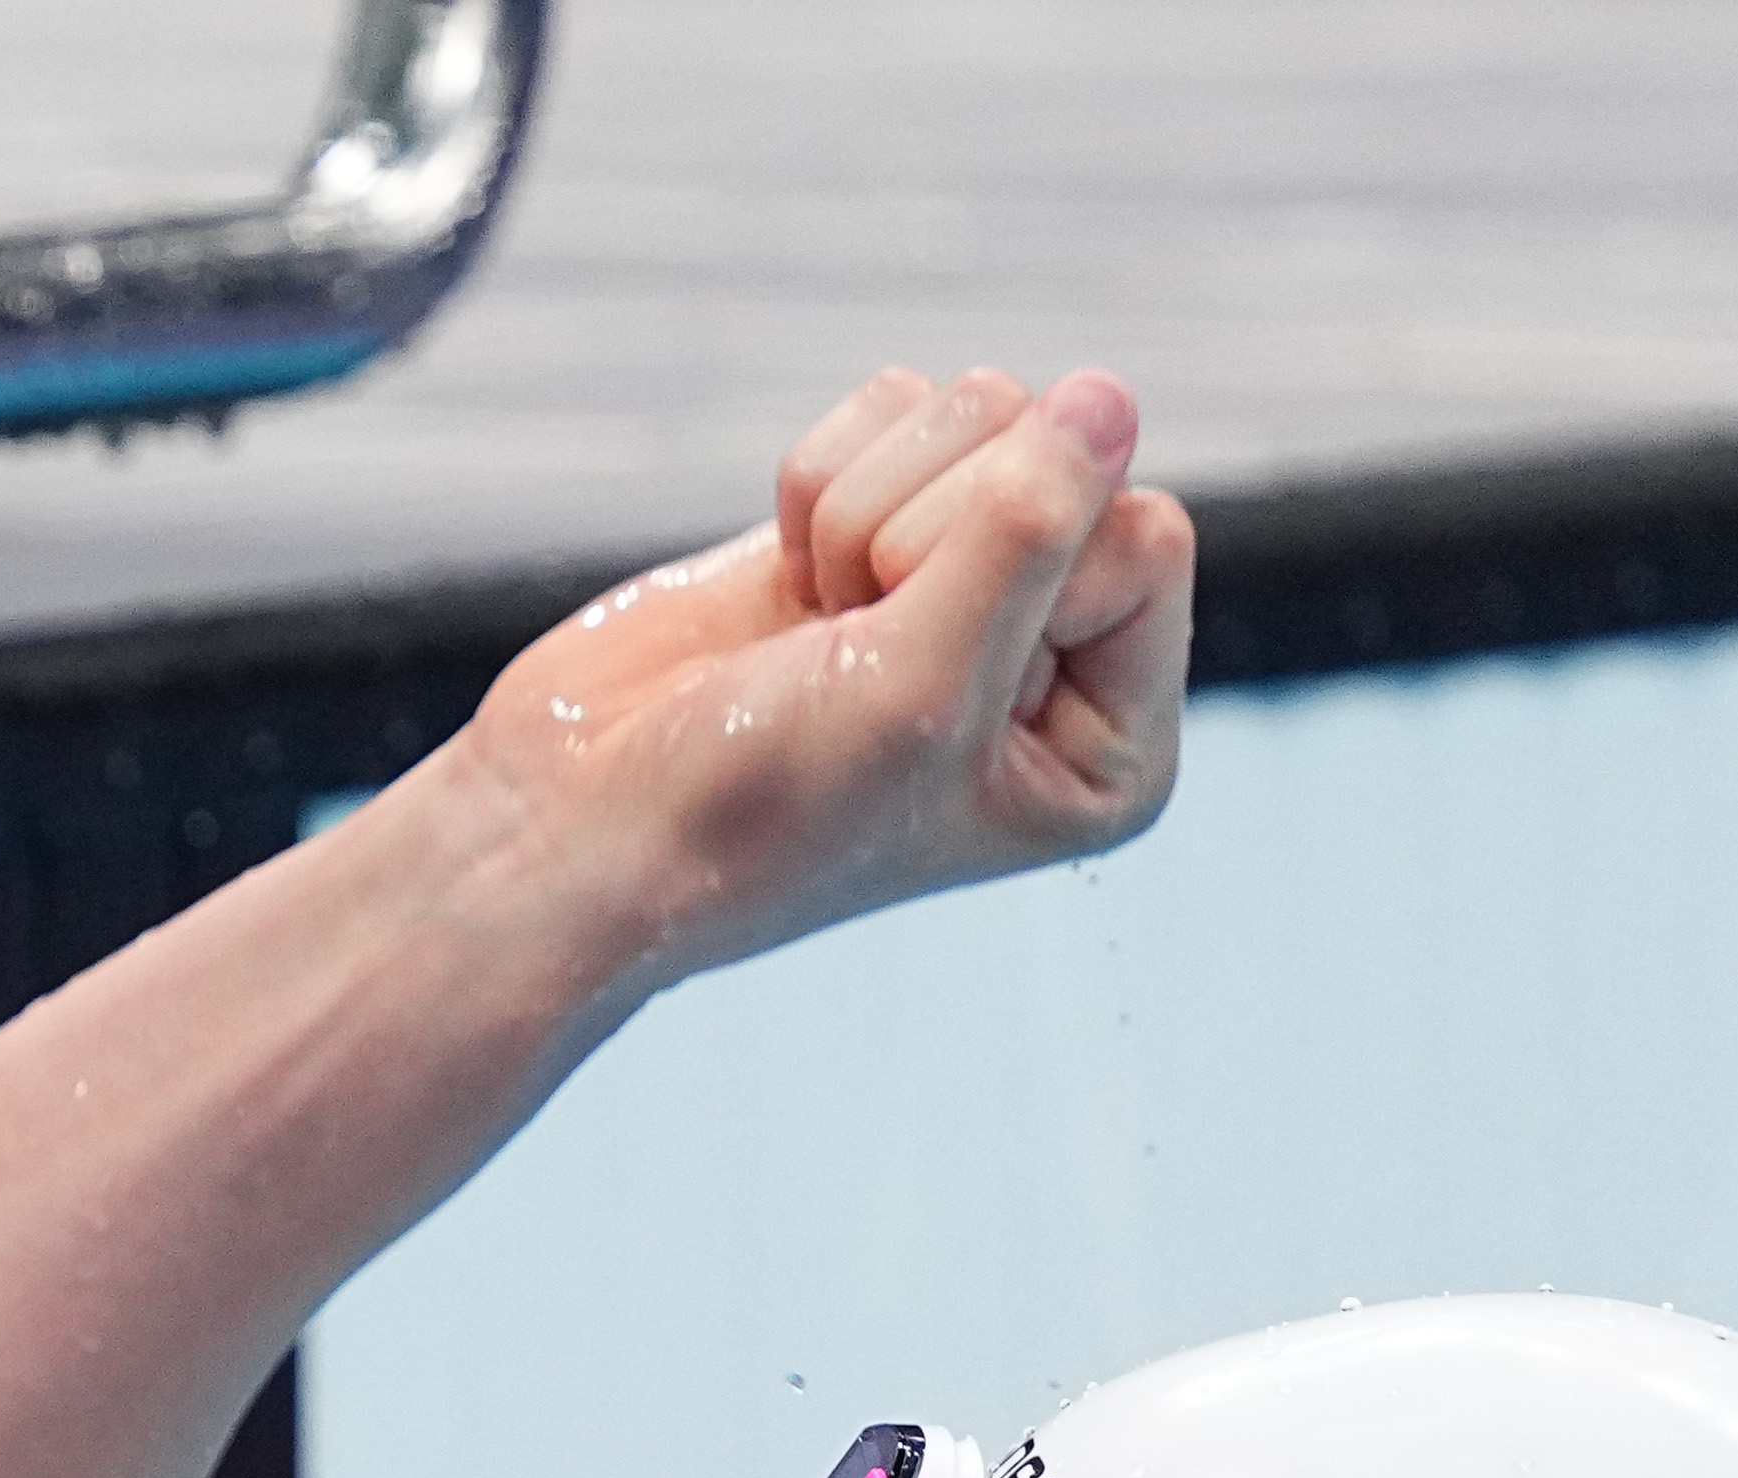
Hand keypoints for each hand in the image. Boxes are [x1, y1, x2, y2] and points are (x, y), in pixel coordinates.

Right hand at [465, 365, 1194, 988]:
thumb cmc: (763, 808)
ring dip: (864, 514)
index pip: (1146, 533)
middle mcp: (1064, 653)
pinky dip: (817, 484)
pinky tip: (788, 588)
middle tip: (852, 654)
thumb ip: (1030, 532)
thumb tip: (1109, 394)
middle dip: (928, 537)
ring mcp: (970, 579)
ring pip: (977, 413)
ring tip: (818, 629)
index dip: (1025, 570)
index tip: (931, 671)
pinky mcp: (878, 523)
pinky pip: (893, 406)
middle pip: (1064, 458)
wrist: (591, 823)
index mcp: (1114, 743)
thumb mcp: (922, 687)